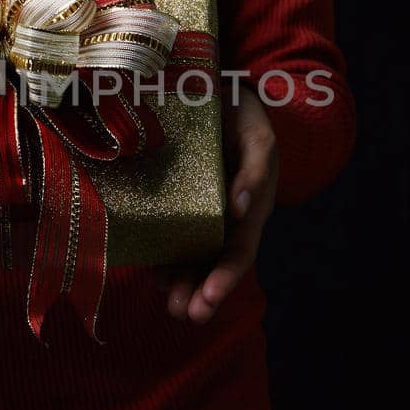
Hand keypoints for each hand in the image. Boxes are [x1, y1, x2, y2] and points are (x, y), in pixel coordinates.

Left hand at [161, 81, 278, 323]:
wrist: (223, 95)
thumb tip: (243, 209)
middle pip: (212, 265)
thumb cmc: (246, 120)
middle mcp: (224, 220)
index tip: (207, 299)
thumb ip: (255, 172)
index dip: (224, 278)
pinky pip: (168, 235)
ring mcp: (200, 214)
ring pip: (190, 257)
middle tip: (183, 313)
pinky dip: (161, 256)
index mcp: (250, 210)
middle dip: (199, 293)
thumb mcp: (258, 139)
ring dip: (180, 284)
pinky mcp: (177, 204)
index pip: (239, 252)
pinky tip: (151, 272)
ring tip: (169, 303)